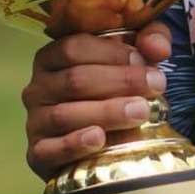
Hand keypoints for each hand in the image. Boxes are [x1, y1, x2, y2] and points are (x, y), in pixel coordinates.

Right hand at [21, 21, 171, 179]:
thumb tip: (158, 48)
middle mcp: (38, 87)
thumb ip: (149, 40)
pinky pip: (51, 149)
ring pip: (65, 114)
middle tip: (155, 87)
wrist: (104, 146)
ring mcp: (35, 121)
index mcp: (53, 58)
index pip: (75, 47)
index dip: (112, 53)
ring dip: (106, 112)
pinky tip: (99, 139)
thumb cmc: (117, 91)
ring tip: (140, 112)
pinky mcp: (38, 153)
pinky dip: (75, 144)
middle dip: (120, 82)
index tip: (144, 61)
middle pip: (75, 80)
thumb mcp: (135, 56)